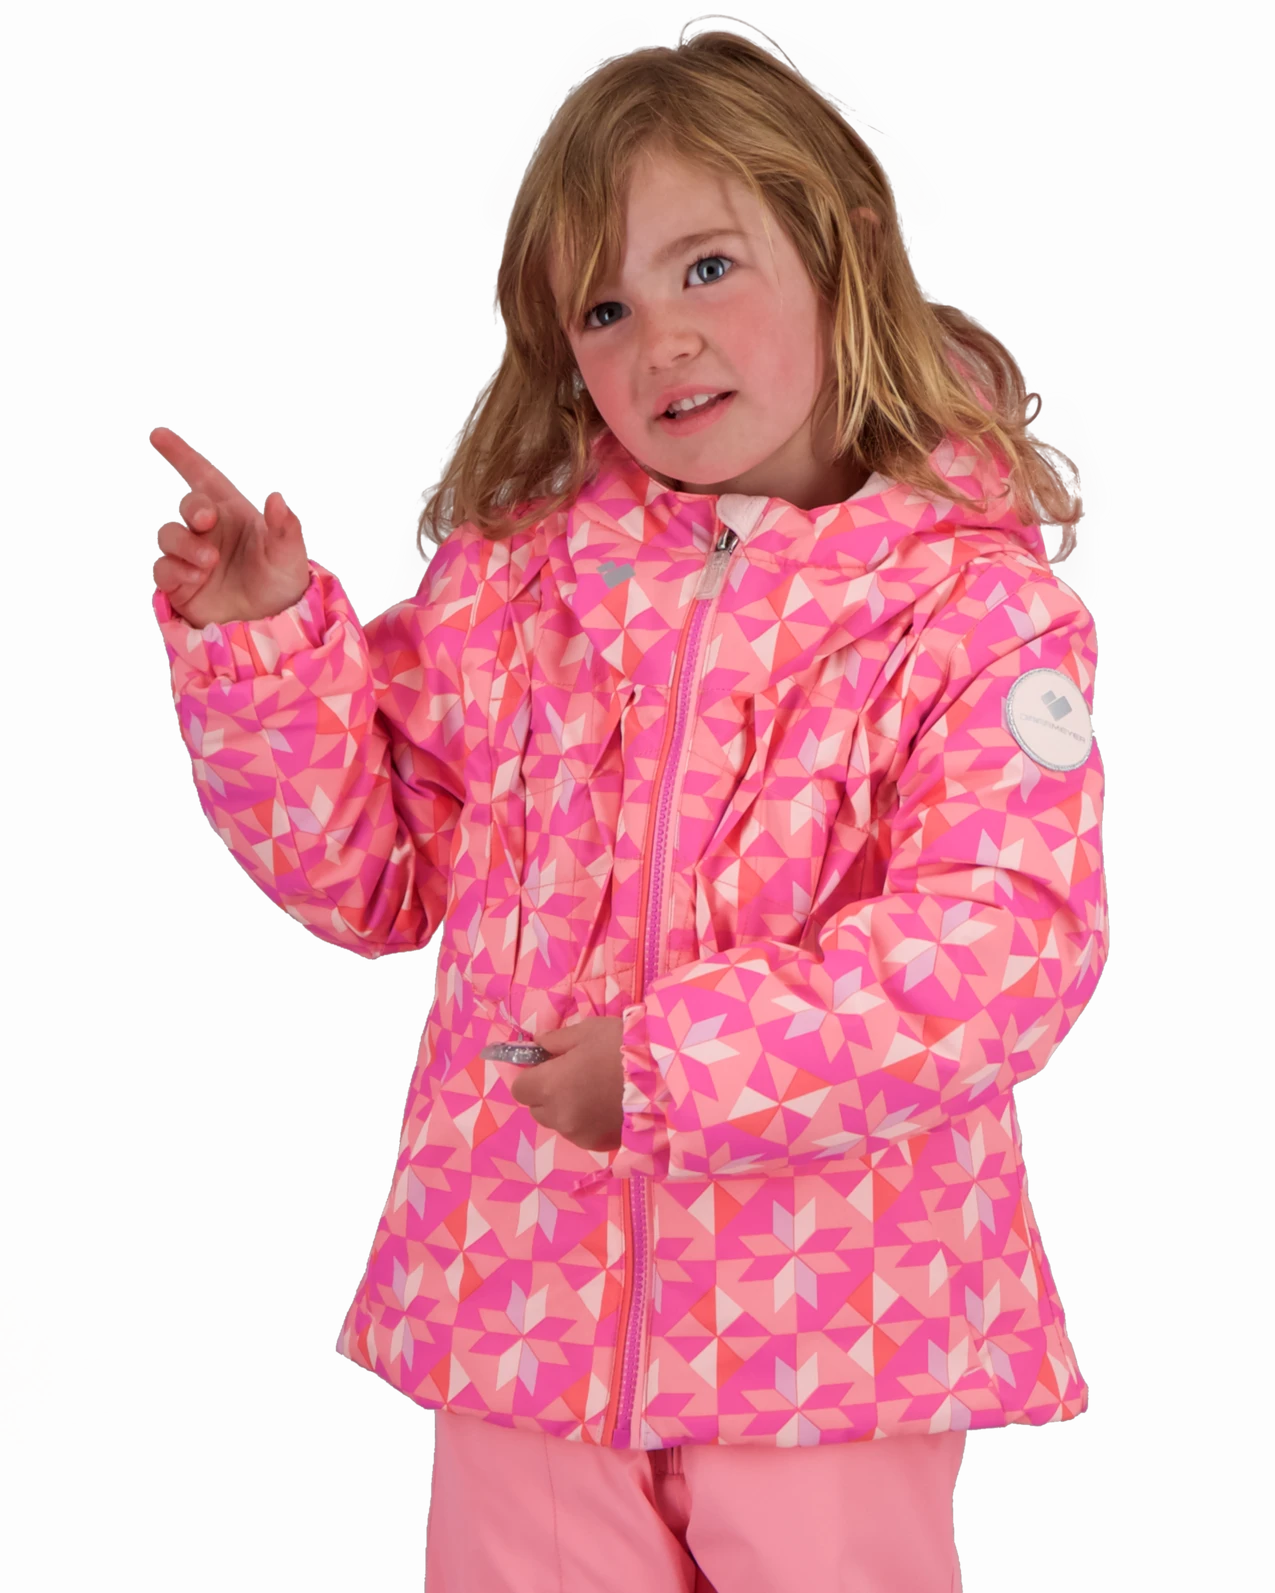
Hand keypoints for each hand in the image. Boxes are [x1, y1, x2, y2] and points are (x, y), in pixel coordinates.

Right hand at [149, 428, 310, 624]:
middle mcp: (209, 532)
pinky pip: (163, 569)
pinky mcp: (180, 585)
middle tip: (207, 521)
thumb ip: (285, 528)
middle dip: (194, 509)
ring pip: (169, 535)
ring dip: (185, 544)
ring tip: (209, 561)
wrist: (272, 627)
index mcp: (233, 515)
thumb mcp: (290, 556)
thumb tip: (277, 499)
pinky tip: (196, 578)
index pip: (203, 478)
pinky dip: (176, 570)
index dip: (181, 456)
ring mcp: (192, 557)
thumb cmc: (282, 586)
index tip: (158, 435)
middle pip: (188, 506)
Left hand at [503, 1017, 624, 1152]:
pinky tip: (609, 1107)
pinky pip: (582, 1133)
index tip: (549, 1064)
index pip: (519, 1088)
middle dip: (547, 1094)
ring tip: (597, 1091)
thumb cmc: (623, 1047)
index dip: (531, 1075)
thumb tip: (538, 1046)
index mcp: (549, 1087)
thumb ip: (556, 1041)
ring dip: (568, 1109)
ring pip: (560, 1123)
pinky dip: (588, 1122)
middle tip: (574, 1075)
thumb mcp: (587, 1031)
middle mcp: (559, 1117)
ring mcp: (580, 1136)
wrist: (667, 1077)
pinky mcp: (602, 1146)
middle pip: (537, 1109)